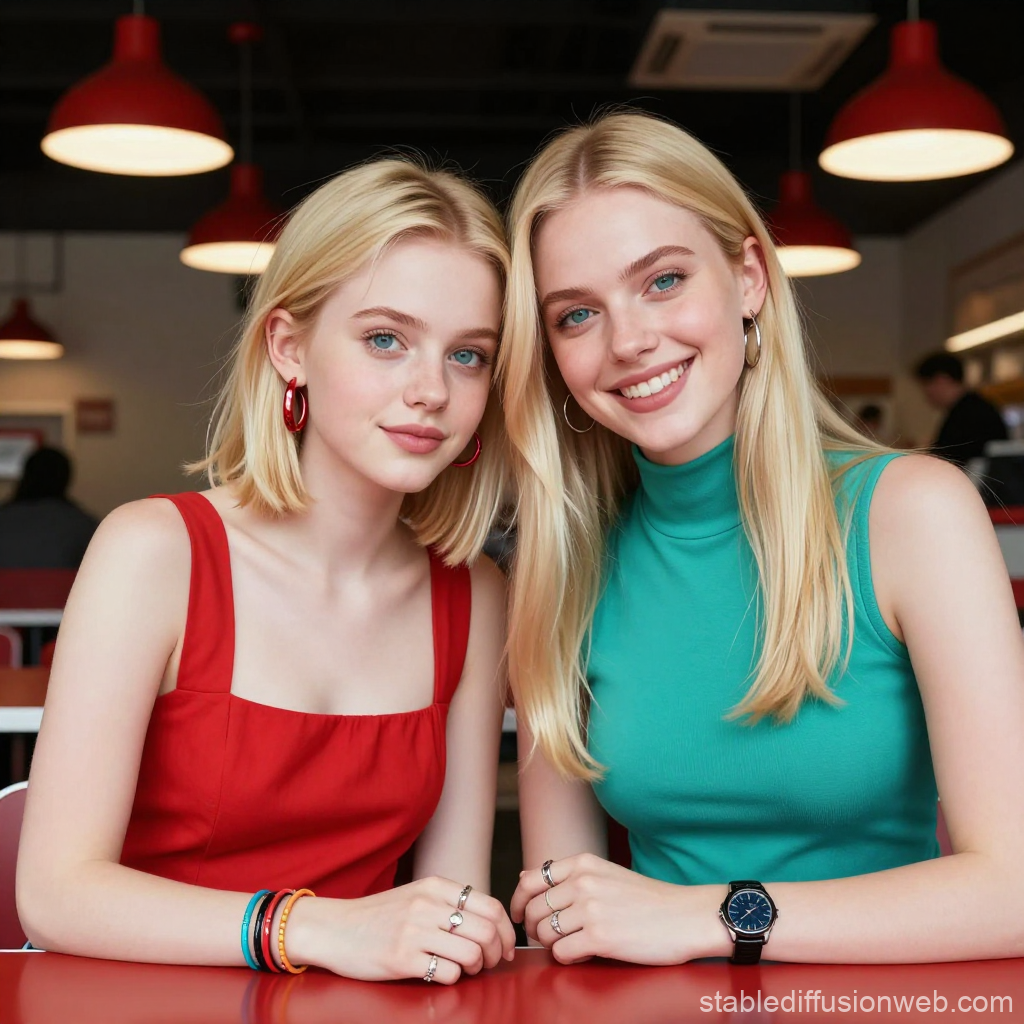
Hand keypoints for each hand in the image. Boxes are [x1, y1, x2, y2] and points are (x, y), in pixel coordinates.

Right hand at [286, 877, 515, 983]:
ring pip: (471, 953)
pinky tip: (442, 972)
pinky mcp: (403, 959)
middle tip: (489, 963)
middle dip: (496, 953)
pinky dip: (453, 977)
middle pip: (486, 931)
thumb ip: (448, 903)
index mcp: (435, 886)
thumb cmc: (379, 915)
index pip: (490, 906)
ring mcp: (415, 932)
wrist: (335, 928)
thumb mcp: (416, 895)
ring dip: (476, 967)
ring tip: (466, 969)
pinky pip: (448, 973)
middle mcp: (428, 906)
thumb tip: (490, 923)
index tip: (505, 946)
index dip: (505, 930)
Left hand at [510, 853, 727, 964]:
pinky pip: (561, 953)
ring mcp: (590, 909)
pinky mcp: (600, 937)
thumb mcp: (604, 873)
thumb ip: (566, 874)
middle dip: (533, 928)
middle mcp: (583, 882)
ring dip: (551, 944)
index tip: (519, 914)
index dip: (518, 901)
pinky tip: (582, 954)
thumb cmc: (646, 898)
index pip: (529, 880)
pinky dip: (567, 958)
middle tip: (547, 937)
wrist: (684, 916)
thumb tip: (524, 875)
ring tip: (570, 944)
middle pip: (533, 909)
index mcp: (582, 863)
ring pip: (544, 933)